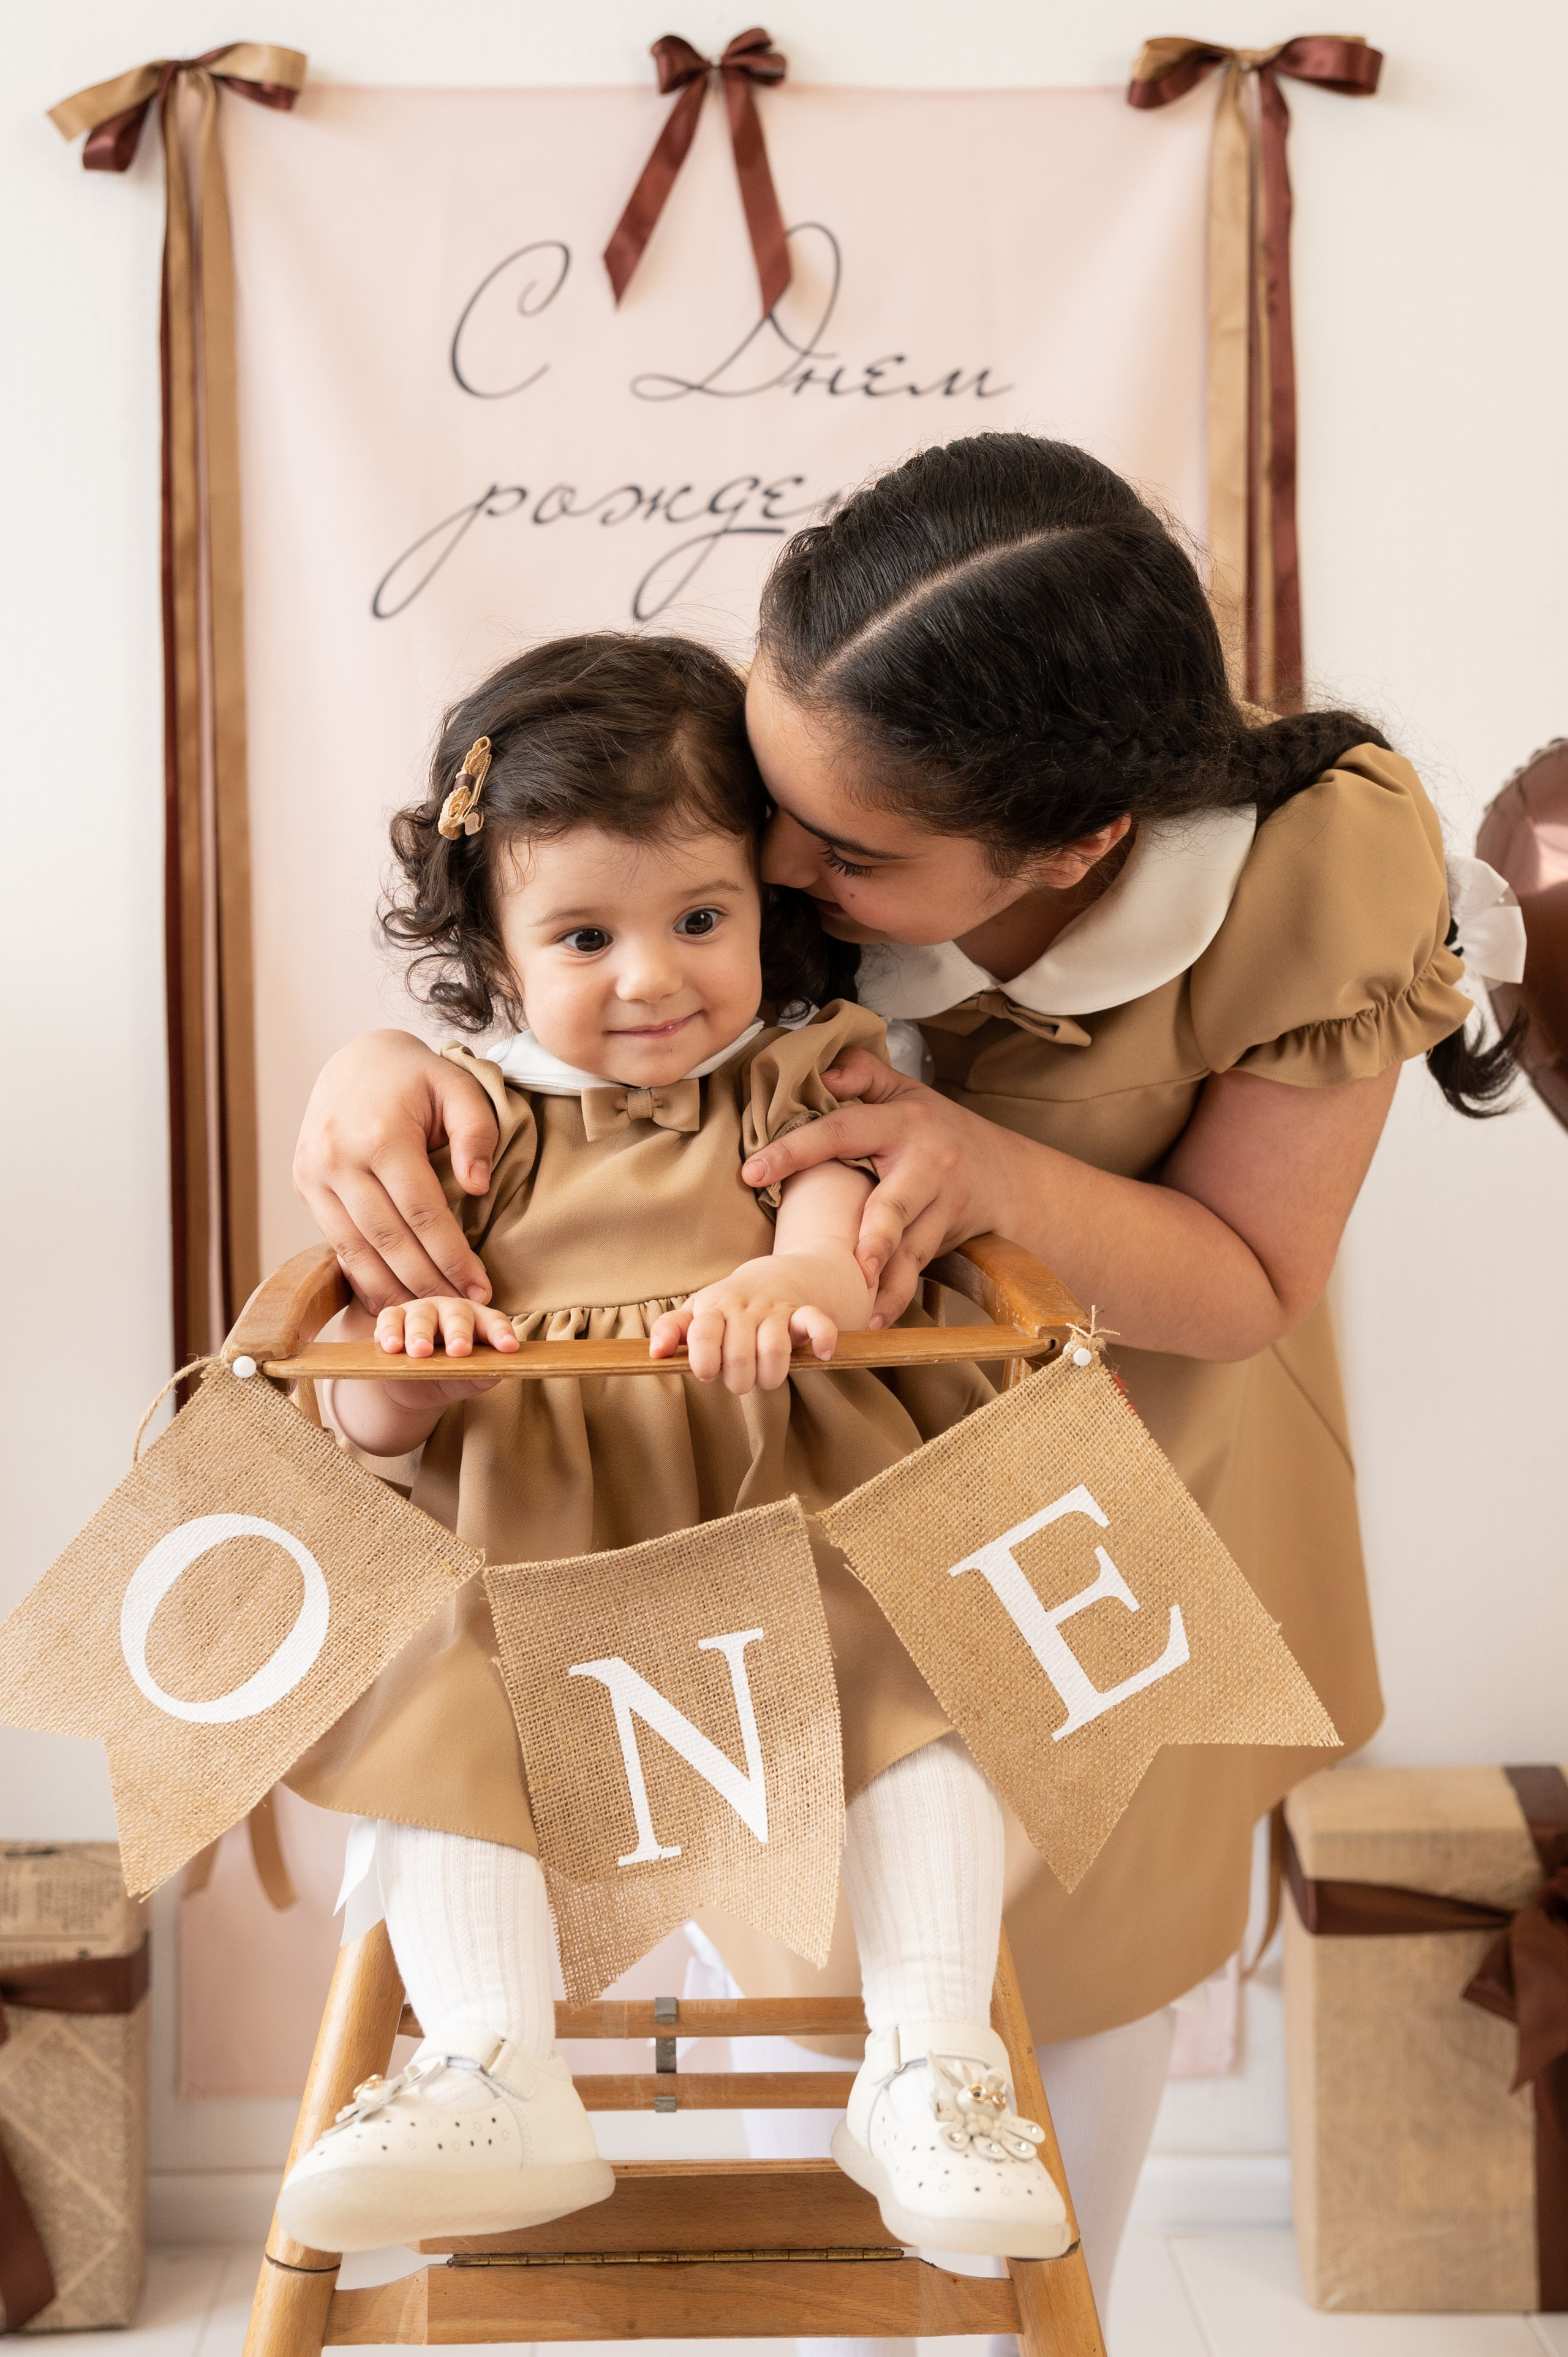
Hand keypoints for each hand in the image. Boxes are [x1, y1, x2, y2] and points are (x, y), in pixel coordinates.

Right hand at [293, 1031, 499, 1310]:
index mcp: (380, 1134)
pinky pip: (335, 1242)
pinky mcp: (303, 1184)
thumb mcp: (459, 1087)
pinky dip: (363, 1275)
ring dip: (394, 1290)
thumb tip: (477, 1188)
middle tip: (461, 1313)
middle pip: (389, 1240)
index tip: (482, 1289)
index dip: (453, 1257)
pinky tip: (392, 1297)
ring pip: (356, 1250)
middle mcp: (338, 1157)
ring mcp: (313, 1173)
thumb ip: (476, 1133)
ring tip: (430, 1313)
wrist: (356, 1059)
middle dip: (428, 1283)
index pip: (423, 1213)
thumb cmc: (417, 1077)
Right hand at [372, 1296, 518, 1407]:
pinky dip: (390, 1332)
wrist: (416, 1387)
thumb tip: (494, 1373)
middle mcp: (451, 1310)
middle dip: (458, 1332)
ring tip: (420, 1352)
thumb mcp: (467, 1380)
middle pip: (457, 1315)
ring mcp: (421, 1311)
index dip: (501, 1334)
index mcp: (478, 1321)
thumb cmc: (450, 1376)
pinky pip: (390, 1319)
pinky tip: (392, 1346)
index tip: (509, 1348)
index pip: (493, 1322)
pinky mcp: (393, 1318)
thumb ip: (480, 1376)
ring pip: (421, 1316)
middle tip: (459, 1350)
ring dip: (420, 1334)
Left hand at [648, 1250, 871, 1393]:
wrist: (774, 1276)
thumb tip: (654, 1354)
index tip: (707, 1374)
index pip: (703, 1335)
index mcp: (714, 1307)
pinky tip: (821, 1355)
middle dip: (738, 1380)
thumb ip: (672, 1330)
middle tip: (739, 1381)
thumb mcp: (696, 1312)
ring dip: (771, 1376)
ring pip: (775, 1347)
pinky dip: (823, 1338)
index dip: (704, 1362)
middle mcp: (744, 1307)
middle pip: (739, 1354)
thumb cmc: (727, 1306)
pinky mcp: (803, 1312)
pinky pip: (817, 1322)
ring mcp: (775, 1309)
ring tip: (765, 1379)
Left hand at [739, 1048, 1011, 1321]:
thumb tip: (821, 1071)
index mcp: (902, 1122)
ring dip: (884, 1280)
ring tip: (856, 1305)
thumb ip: (862, 1075)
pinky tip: (875, 1318)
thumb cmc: (940, 1130)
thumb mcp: (905, 1091)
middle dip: (868, 1235)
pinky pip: (918, 1269)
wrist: (1008, 1176)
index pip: (842, 1131)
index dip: (797, 1150)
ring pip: (910, 1248)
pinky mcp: (945, 1236)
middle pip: (892, 1204)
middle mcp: (926, 1164)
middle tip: (834, 1259)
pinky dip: (896, 1296)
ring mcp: (940, 1205)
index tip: (754, 1172)